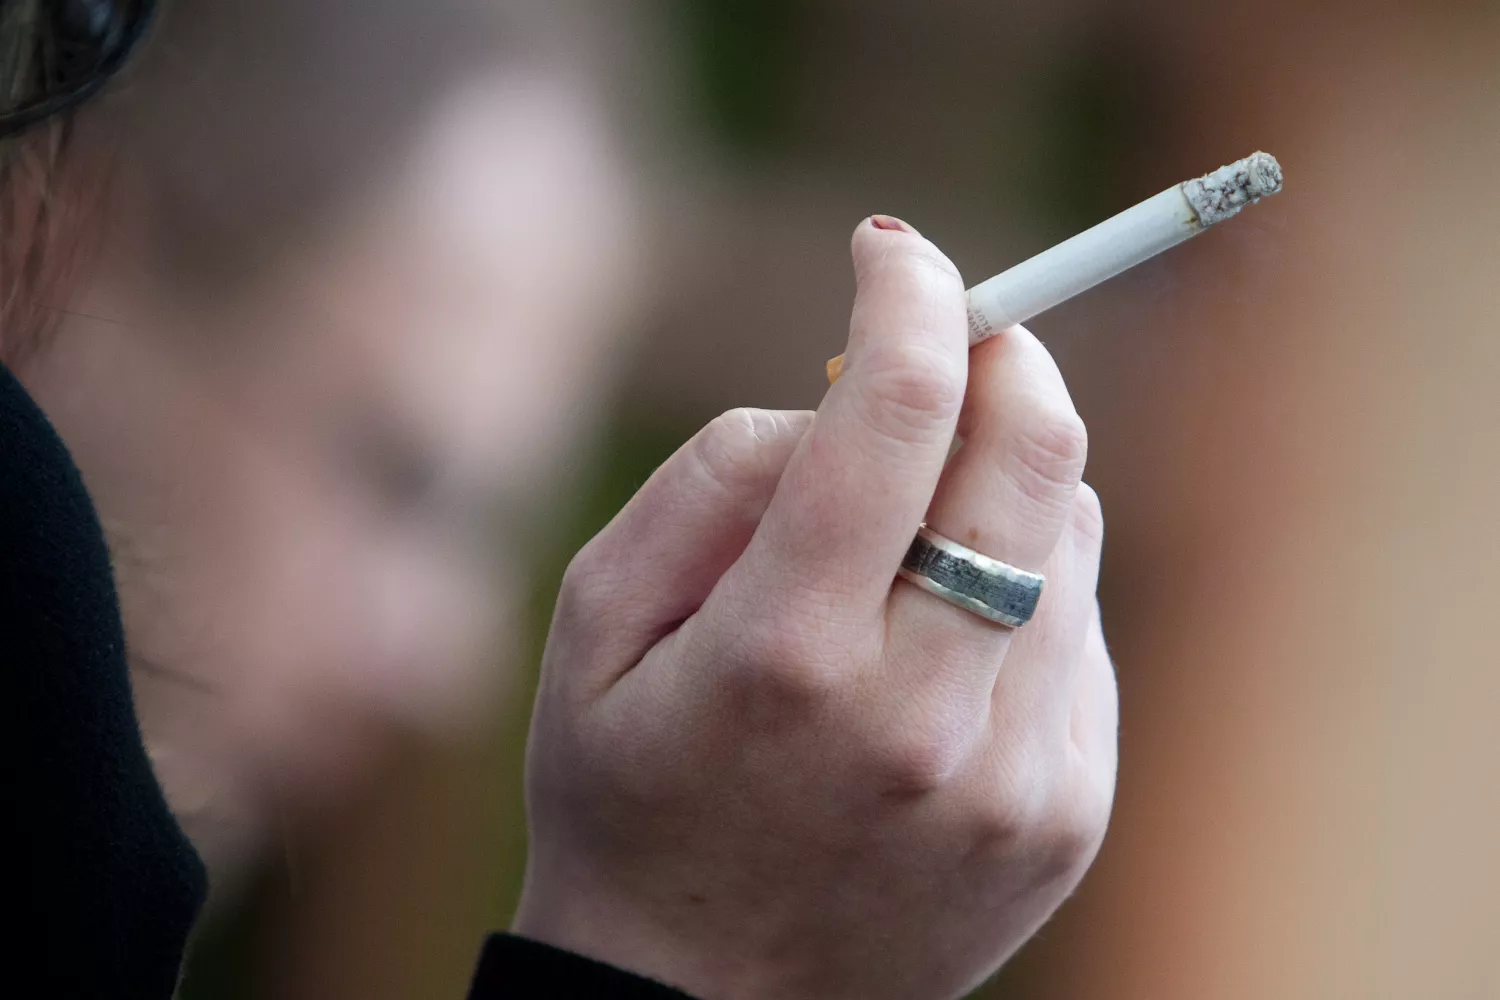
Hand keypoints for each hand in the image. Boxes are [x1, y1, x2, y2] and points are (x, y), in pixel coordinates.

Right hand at [514, 217, 1116, 999]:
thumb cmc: (624, 798)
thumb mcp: (593, 628)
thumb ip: (708, 481)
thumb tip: (835, 400)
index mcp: (782, 653)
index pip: (894, 410)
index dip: (910, 295)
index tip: (895, 253)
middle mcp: (919, 714)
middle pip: (1033, 453)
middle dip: (1004, 351)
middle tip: (960, 333)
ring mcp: (1013, 774)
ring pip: (1070, 531)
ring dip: (1003, 481)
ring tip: (913, 533)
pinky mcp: (1067, 814)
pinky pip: (1080, 627)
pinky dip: (1027, 582)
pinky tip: (942, 638)